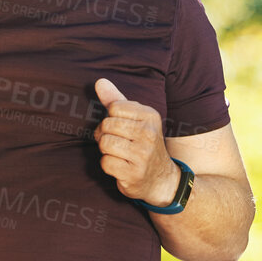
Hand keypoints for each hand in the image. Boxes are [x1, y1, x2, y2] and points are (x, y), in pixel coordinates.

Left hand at [94, 78, 179, 204]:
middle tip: (116, 142)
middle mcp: (149, 133)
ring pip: (104, 143)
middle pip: (107, 125)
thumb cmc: (143, 144)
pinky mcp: (134, 173)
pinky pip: (106, 163)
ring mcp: (142, 155)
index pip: (114, 107)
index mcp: (150, 116)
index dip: (110, 118)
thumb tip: (99, 81)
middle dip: (105, 135)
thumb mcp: (136, 119)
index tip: (119, 128)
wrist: (161, 178)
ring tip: (118, 153)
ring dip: (106, 150)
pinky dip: (108, 165)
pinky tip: (120, 166)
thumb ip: (116, 100)